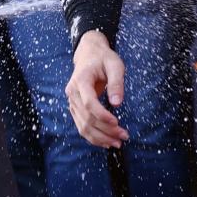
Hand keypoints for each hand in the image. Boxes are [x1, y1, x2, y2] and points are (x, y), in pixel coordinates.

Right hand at [65, 31, 128, 147]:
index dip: (102, 115)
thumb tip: (117, 103)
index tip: (117, 122)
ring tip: (117, 142)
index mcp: (81, 80)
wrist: (89, 54)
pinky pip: (81, 126)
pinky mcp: (75, 108)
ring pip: (83, 126)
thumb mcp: (115, 65)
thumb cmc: (103, 58)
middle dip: (105, 130)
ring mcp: (72, 102)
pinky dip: (93, 137)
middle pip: (86, 118)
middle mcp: (72, 93)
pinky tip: (106, 142)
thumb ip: (116, 83)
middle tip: (123, 136)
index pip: (89, 103)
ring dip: (100, 137)